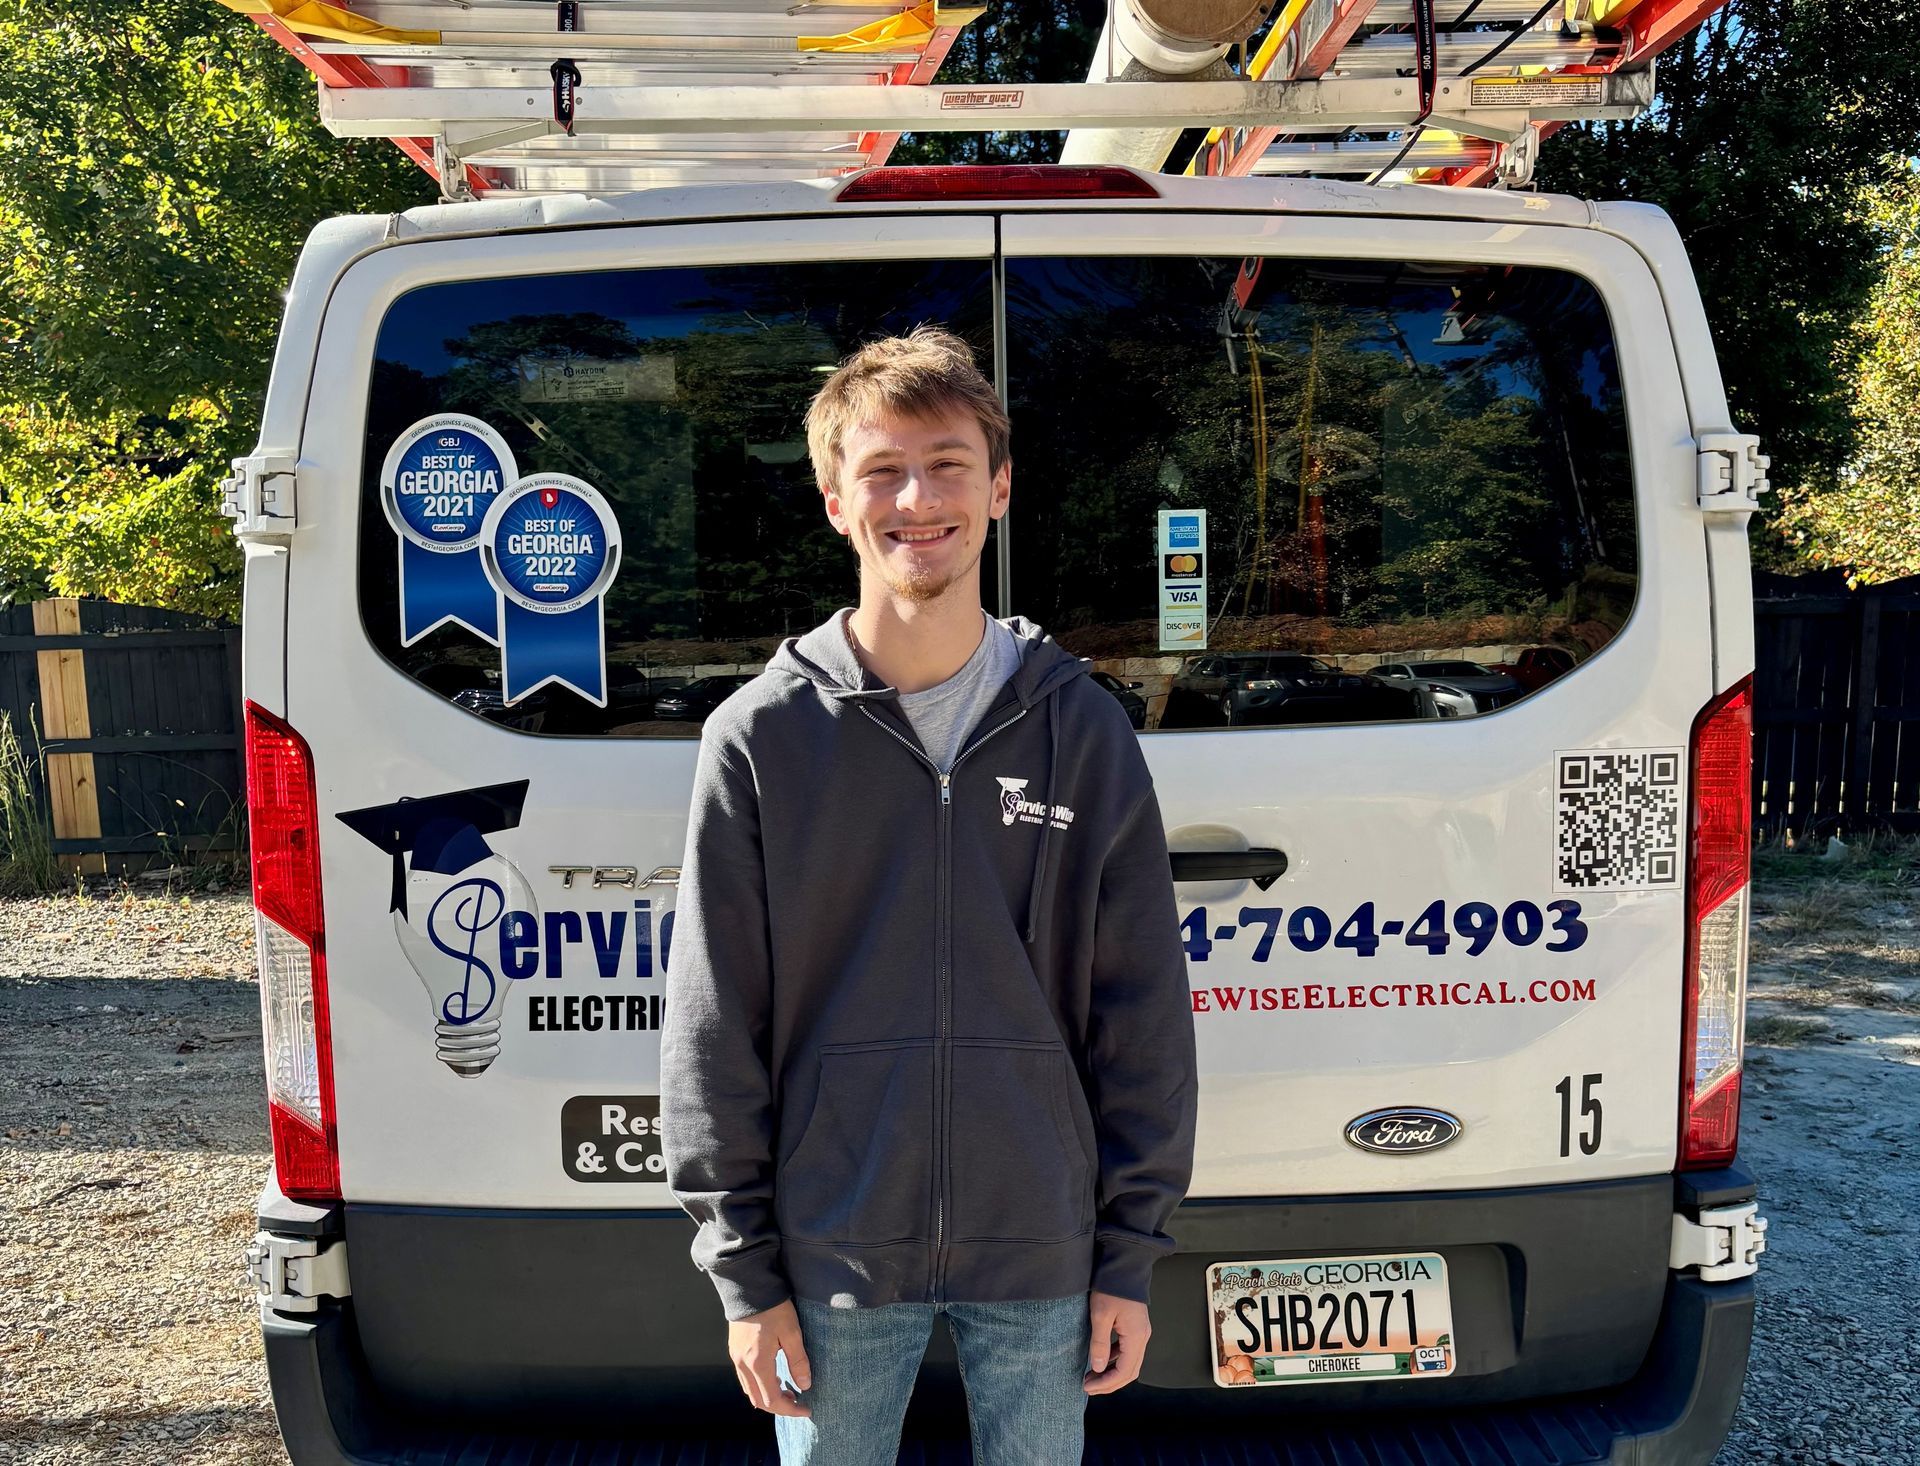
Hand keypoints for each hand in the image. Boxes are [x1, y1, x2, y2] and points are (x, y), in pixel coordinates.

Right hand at [728, 1299, 811, 1416]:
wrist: (748, 1286)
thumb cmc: (772, 1307)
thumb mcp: (791, 1332)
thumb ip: (798, 1361)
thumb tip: (805, 1385)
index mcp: (758, 1363)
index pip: (772, 1400)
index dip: (790, 1410)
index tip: (807, 1409)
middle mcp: (743, 1365)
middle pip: (758, 1400)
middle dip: (779, 1406)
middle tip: (798, 1402)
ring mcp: (736, 1358)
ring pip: (750, 1391)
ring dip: (768, 1396)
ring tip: (788, 1389)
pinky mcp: (735, 1350)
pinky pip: (745, 1378)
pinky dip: (759, 1384)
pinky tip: (773, 1375)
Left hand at [1083, 1290, 1150, 1394]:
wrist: (1125, 1265)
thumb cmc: (1112, 1287)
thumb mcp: (1100, 1315)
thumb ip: (1099, 1343)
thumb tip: (1097, 1368)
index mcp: (1136, 1337)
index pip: (1124, 1372)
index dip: (1106, 1384)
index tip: (1088, 1387)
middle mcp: (1142, 1337)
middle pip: (1129, 1371)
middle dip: (1109, 1383)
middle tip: (1088, 1386)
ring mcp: (1141, 1332)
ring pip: (1129, 1363)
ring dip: (1111, 1373)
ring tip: (1091, 1376)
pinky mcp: (1135, 1327)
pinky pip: (1127, 1351)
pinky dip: (1114, 1360)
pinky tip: (1099, 1359)